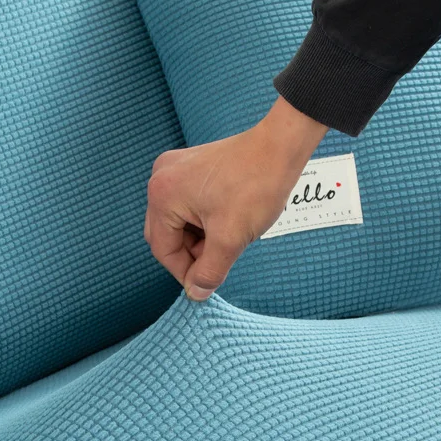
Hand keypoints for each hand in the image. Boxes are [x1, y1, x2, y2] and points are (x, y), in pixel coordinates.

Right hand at [145, 95, 327, 300]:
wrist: (279, 147)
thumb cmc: (256, 185)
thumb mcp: (231, 238)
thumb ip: (209, 271)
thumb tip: (195, 293)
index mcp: (162, 195)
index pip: (163, 249)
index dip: (184, 272)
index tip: (205, 283)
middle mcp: (161, 178)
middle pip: (166, 234)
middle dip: (192, 252)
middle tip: (221, 258)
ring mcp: (174, 169)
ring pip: (178, 221)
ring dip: (199, 237)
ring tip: (229, 234)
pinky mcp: (190, 166)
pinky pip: (187, 204)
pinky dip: (204, 219)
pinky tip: (226, 219)